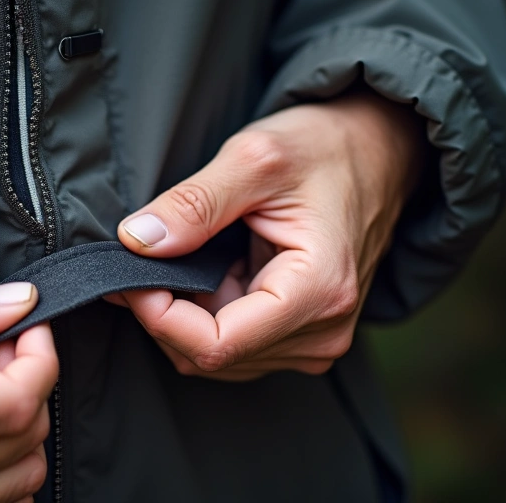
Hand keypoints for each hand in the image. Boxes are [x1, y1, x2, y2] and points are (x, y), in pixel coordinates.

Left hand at [109, 91, 423, 380]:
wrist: (376, 149)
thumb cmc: (324, 147)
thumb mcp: (254, 157)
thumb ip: (194, 203)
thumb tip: (137, 242)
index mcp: (318, 293)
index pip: (216, 345)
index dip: (158, 316)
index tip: (128, 275)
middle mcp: (322, 331)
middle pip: (210, 357)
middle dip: (161, 315)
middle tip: (135, 260)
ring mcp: (312, 337)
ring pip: (214, 356)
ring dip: (177, 316)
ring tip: (167, 259)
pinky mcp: (299, 332)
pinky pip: (229, 341)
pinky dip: (197, 314)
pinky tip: (194, 271)